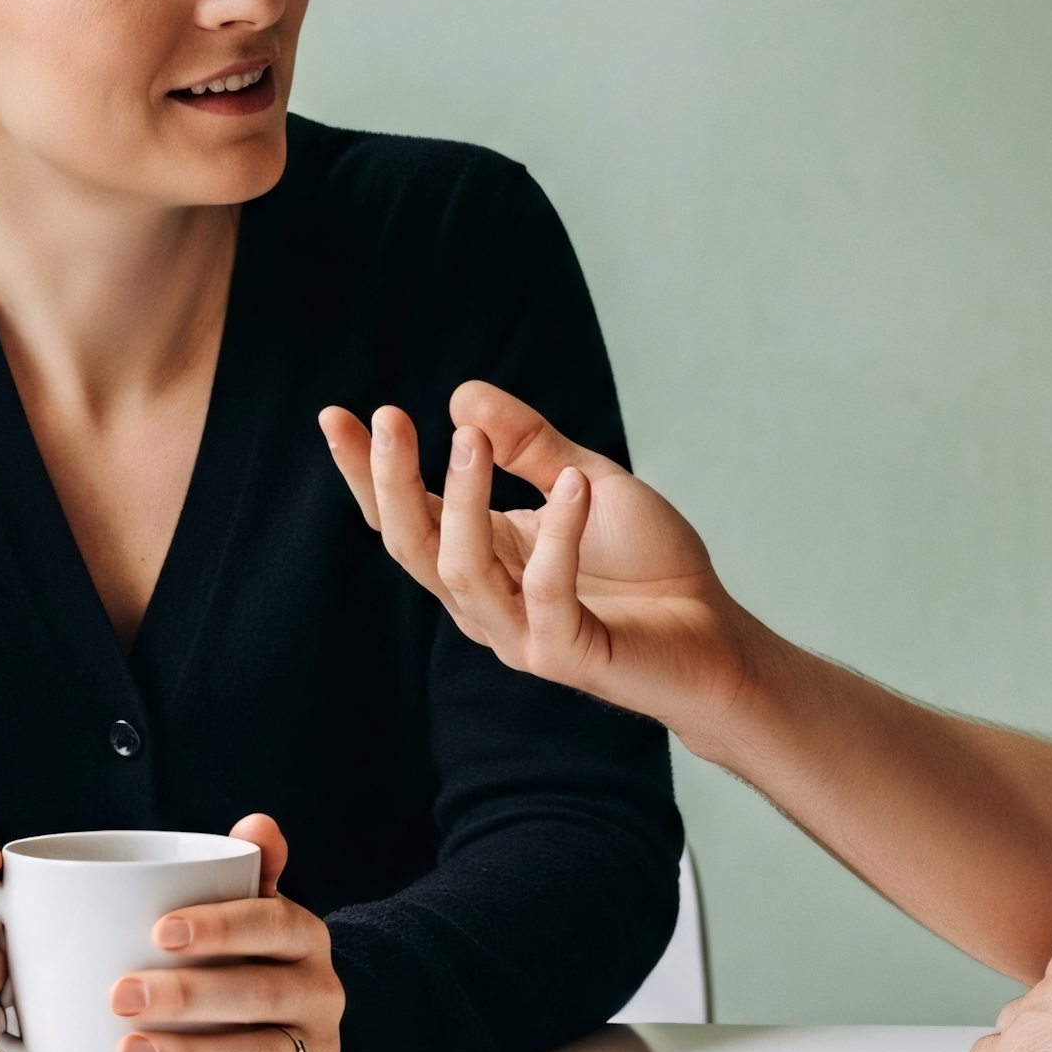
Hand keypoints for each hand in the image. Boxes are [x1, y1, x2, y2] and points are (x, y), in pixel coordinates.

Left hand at [112, 813, 344, 1051]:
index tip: (159, 931)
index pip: (273, 924)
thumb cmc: (256, 960)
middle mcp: (321, 991)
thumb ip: (252, 871)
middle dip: (188, 996)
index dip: (221, 926)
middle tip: (119, 996)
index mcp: (306, 937)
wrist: (306, 1023)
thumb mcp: (258, 911)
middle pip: (260, 994)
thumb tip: (257, 824)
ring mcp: (318, 1049)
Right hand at [318, 384, 759, 737]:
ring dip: (463, 500)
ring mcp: (522, 633)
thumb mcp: (587, 479)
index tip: (336, 416)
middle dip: (391, 483)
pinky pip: (548, 595)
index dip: (366, 471)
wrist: (716, 634)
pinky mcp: (569, 654)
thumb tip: (462, 397)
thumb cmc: (648, 564)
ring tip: (472, 439)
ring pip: (462, 570)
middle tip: (388, 419)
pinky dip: (558, 536)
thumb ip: (530, 443)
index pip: (407, 515)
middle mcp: (487, 599)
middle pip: (413, 545)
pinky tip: (574, 485)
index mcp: (482, 556)